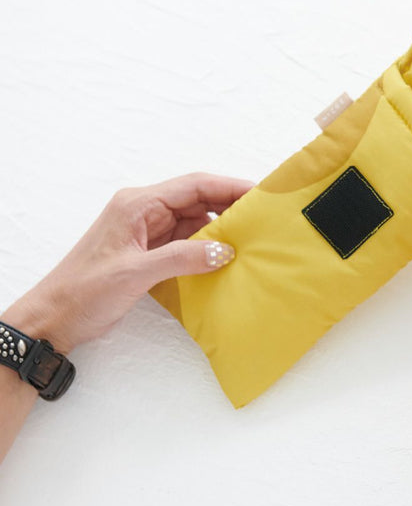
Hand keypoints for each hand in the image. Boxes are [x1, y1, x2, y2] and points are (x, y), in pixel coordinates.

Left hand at [2, 172, 254, 353]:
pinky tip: (225, 257)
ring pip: (194, 221)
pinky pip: (186, 241)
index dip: (228, 187)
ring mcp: (147, 231)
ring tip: (250, 238)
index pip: (193, 186)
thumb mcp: (136, 273)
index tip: (259, 193)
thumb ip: (182, 258)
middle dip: (230, 206)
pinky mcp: (150, 251)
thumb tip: (225, 251)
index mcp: (138, 204)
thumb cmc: (84, 291)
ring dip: (220, 229)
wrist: (54, 319)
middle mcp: (144, 211)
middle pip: (197, 200)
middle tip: (263, 216)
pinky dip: (206, 247)